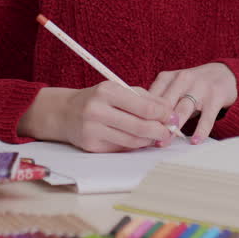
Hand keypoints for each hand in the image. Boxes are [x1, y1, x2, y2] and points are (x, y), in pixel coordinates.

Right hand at [18, 83, 177, 152]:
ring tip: (156, 136)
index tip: (173, 117)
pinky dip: (134, 145)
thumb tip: (169, 111)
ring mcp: (92, 130)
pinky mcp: (91, 146)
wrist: (65, 112)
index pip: (144, 106)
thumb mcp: (118, 89)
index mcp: (107, 91)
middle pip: (140, 126)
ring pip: (132, 140)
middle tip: (169, 132)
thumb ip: (144, 98)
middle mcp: (97, 110)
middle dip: (160, 131)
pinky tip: (139, 140)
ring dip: (149, 140)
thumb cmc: (97, 99)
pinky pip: (121, 148)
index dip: (163, 114)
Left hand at [148, 62, 237, 144]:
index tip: (137, 130)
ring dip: (173, 128)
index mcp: (168, 77)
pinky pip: (207, 117)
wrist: (224, 74)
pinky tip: (195, 141)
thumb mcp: (173, 86)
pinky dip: (201, 130)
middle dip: (156, 122)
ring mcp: (200, 87)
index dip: (143, 114)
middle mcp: (183, 79)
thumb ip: (159, 99)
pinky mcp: (216, 96)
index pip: (151, 97)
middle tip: (147, 139)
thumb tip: (139, 121)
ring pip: (183, 110)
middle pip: (165, 104)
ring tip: (164, 142)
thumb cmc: (193, 85)